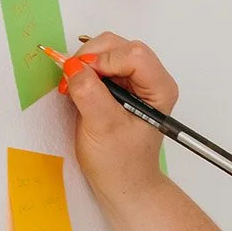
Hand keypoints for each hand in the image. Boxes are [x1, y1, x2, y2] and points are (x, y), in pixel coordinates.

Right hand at [59, 30, 178, 208]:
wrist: (122, 184)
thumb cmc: (120, 163)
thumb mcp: (103, 129)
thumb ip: (90, 95)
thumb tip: (73, 67)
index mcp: (159, 88)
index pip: (133, 54)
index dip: (103, 61)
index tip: (81, 78)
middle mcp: (150, 79)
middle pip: (119, 46)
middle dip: (91, 58)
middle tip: (72, 80)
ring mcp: (134, 80)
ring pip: (107, 50)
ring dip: (85, 64)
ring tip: (74, 88)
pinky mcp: (118, 85)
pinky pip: (99, 64)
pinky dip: (84, 71)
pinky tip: (77, 90)